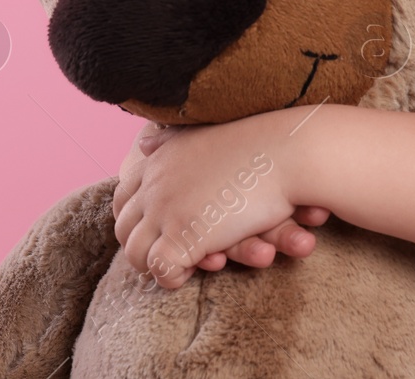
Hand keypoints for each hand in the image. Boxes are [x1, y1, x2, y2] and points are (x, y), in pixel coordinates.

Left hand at [112, 118, 328, 287]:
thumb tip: (145, 142)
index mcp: (159, 162)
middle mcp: (154, 186)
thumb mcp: (205, 134)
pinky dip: (171, 279)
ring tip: (175, 269)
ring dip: (152, 266)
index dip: (134, 218)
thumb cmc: (260, 142)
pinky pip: (161, 270)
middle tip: (159, 256)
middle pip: (124, 227)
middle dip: (138, 246)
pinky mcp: (184, 237)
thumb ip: (173, 141)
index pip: (124, 197)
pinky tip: (189, 274)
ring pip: (136, 254)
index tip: (151, 228)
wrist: (290, 151)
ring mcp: (166, 212)